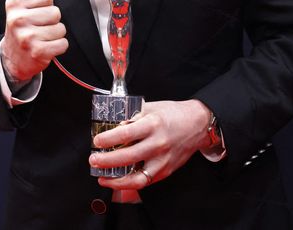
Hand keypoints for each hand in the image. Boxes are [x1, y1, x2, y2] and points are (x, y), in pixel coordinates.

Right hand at [0, 0, 67, 83]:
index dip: (47, 4)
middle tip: (39, 26)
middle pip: (55, 12)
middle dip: (52, 20)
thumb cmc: (23, 25)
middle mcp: (17, 18)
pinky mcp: (36, 51)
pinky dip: (58, 46)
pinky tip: (46, 47)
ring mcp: (26, 36)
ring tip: (42, 37)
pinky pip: (62, 44)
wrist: (13, 56)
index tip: (37, 11)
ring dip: (56, 34)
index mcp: (15, 3)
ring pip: (60, 28)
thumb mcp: (27, 1)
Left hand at [89, 99, 212, 189]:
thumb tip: (114, 125)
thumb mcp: (151, 107)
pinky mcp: (166, 171)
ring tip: (103, 177)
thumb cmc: (174, 114)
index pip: (126, 134)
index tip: (97, 141)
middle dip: (107, 161)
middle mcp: (158, 144)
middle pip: (128, 157)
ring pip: (137, 177)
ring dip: (117, 180)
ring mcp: (163, 160)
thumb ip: (132, 116)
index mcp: (153, 124)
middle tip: (94, 160)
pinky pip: (145, 181)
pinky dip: (130, 184)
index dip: (109, 139)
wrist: (197, 124)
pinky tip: (119, 181)